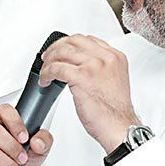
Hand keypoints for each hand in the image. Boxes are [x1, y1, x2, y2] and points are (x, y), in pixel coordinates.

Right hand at [0, 104, 52, 165]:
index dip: (14, 123)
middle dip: (11, 147)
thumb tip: (37, 142)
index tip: (25, 138)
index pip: (4, 111)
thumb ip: (44, 140)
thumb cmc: (24, 158)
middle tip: (22, 159)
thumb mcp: (40, 148)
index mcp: (1, 119)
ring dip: (4, 163)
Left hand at [39, 34, 138, 153]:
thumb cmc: (115, 110)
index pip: (88, 39)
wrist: (119, 126)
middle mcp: (106, 58)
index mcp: (115, 56)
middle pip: (74, 41)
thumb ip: (102, 67)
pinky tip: (45, 80)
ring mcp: (94, 65)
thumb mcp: (115, 80)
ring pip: (63, 52)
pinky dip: (46, 73)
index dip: (70, 43)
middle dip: (56, 48)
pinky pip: (56, 68)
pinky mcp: (82, 77)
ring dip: (49, 61)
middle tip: (48, 57)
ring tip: (45, 71)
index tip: (62, 50)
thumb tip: (82, 65)